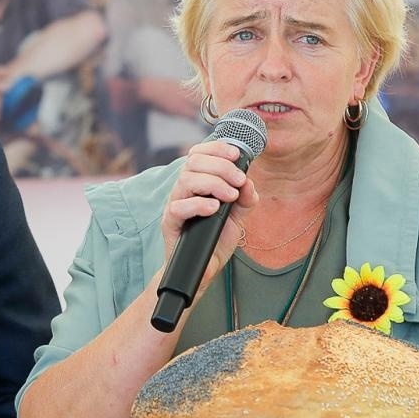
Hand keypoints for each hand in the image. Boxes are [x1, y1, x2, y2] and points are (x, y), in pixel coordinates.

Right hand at [160, 139, 259, 289]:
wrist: (204, 269)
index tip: (236, 155)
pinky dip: (199, 204)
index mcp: (196, 182)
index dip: (216, 148)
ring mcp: (175, 205)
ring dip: (213, 183)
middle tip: (239, 182)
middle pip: (193, 162)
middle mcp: (183, 190)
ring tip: (230, 197)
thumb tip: (248, 182)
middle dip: (221, 167)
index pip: (199, 153)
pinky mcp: (170, 224)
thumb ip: (245, 199)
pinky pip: (178, 207)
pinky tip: (214, 209)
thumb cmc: (216, 239)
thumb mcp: (237, 217)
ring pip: (186, 180)